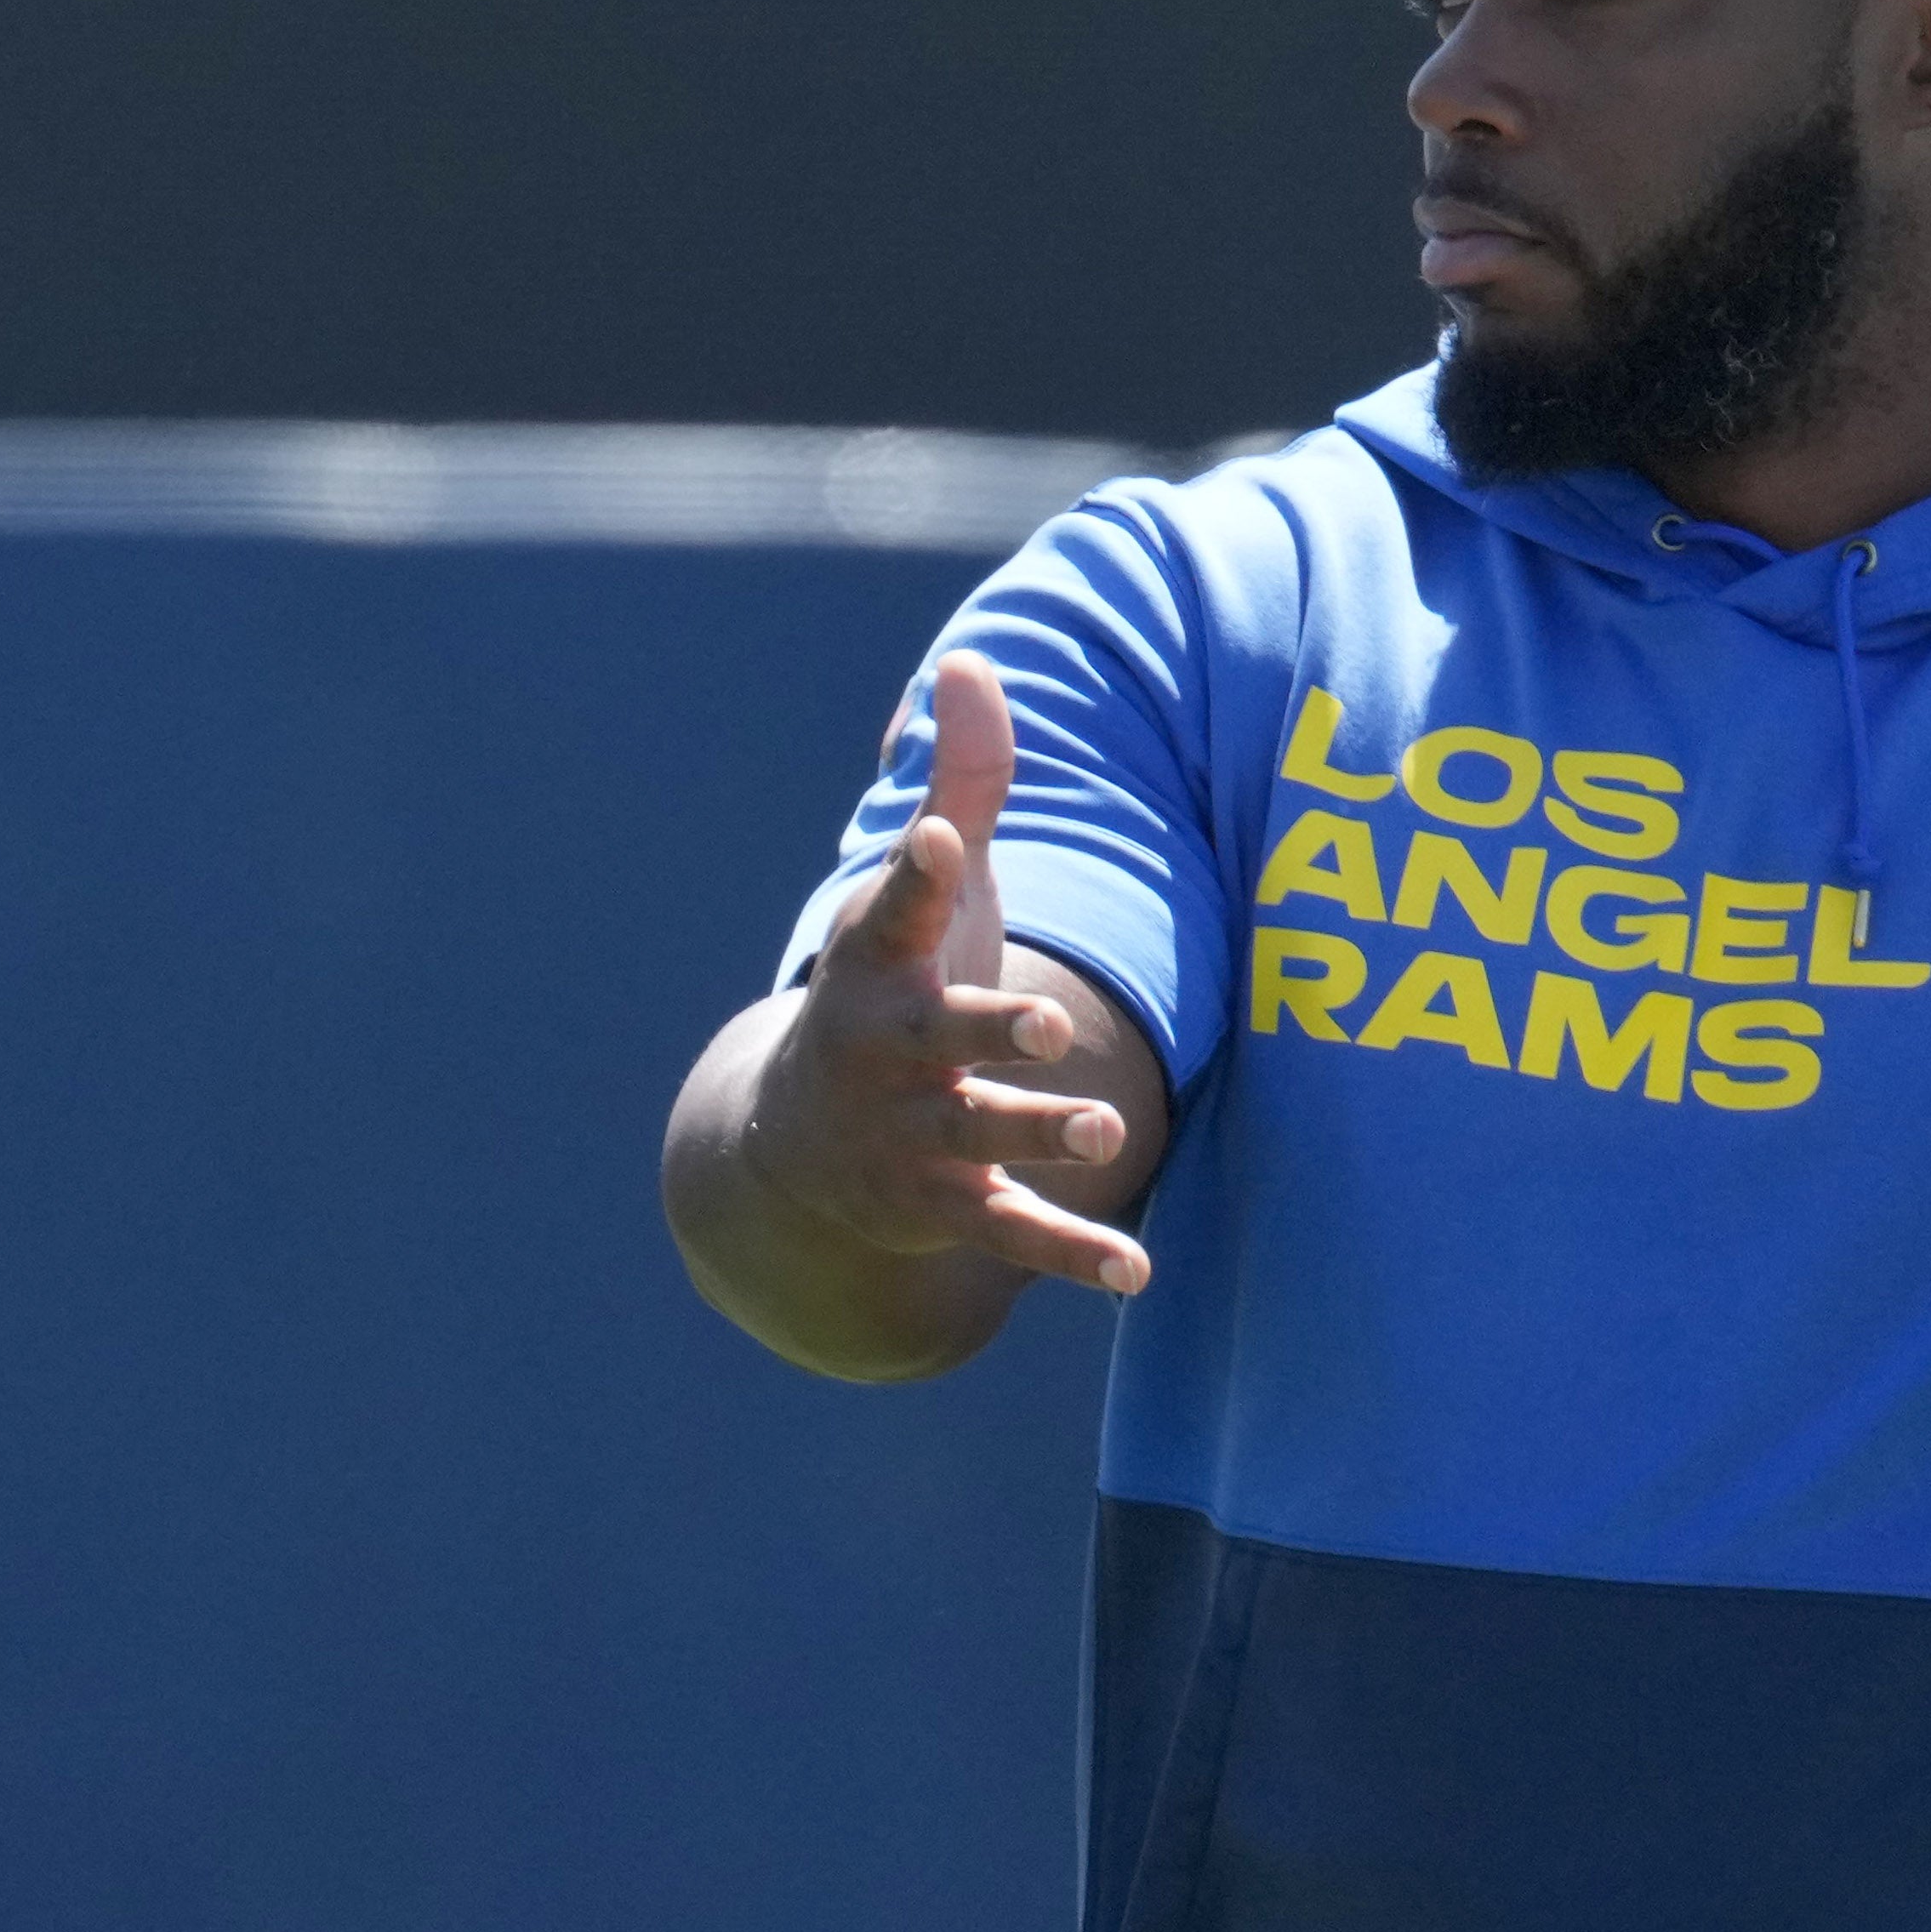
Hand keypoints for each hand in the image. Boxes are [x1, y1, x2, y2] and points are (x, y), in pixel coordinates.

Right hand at [740, 653, 1150, 1295]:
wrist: (795, 1155)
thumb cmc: (887, 994)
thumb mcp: (919, 898)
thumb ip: (961, 786)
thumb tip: (971, 663)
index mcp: (881, 967)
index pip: (898, 911)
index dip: (922, 873)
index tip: (946, 840)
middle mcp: (891, 1054)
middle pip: (945, 1040)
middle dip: (993, 1034)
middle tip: (1046, 1028)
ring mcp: (917, 1135)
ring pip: (985, 1137)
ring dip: (1041, 1135)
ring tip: (1104, 1128)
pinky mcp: (950, 1203)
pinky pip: (1015, 1230)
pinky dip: (1072, 1253)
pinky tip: (1135, 1268)